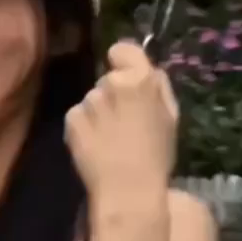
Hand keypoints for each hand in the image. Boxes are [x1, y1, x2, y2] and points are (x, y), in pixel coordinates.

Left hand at [66, 42, 178, 210]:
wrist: (128, 190)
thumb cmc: (156, 156)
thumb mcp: (170, 117)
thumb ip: (158, 87)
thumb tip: (147, 69)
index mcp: (139, 79)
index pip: (123, 49)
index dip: (123, 60)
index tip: (124, 75)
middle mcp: (110, 84)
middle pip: (107, 80)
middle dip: (113, 95)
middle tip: (124, 124)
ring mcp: (88, 102)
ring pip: (92, 100)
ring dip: (98, 113)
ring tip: (109, 140)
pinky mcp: (71, 120)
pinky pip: (77, 116)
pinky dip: (83, 128)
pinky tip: (95, 146)